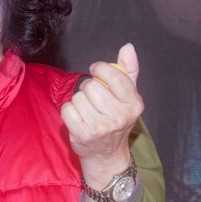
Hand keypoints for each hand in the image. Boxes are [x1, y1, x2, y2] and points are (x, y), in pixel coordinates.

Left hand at [60, 43, 143, 181]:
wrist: (107, 154)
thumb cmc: (116, 119)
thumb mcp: (128, 96)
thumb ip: (128, 70)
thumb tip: (128, 47)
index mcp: (133, 104)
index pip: (115, 76)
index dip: (100, 69)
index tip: (96, 71)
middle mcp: (119, 116)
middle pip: (91, 86)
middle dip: (88, 88)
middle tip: (93, 99)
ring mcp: (101, 127)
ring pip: (78, 97)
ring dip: (78, 101)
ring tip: (87, 111)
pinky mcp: (83, 134)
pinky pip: (67, 109)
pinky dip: (68, 111)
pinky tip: (78, 118)